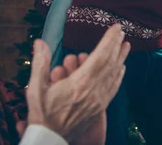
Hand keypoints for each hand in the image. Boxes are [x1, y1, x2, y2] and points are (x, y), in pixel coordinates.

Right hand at [26, 24, 129, 142]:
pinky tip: (122, 68)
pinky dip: (119, 76)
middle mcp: (93, 91)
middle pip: (110, 63)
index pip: (100, 56)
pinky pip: (113, 88)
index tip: (116, 27)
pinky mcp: (100, 108)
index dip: (109, 40)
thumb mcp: (35, 88)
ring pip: (114, 75)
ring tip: (126, 45)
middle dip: (116, 45)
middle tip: (122, 31)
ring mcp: (99, 101)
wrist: (50, 140)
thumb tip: (40, 41)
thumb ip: (40, 63)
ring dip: (121, 58)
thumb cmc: (42, 114)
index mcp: (79, 83)